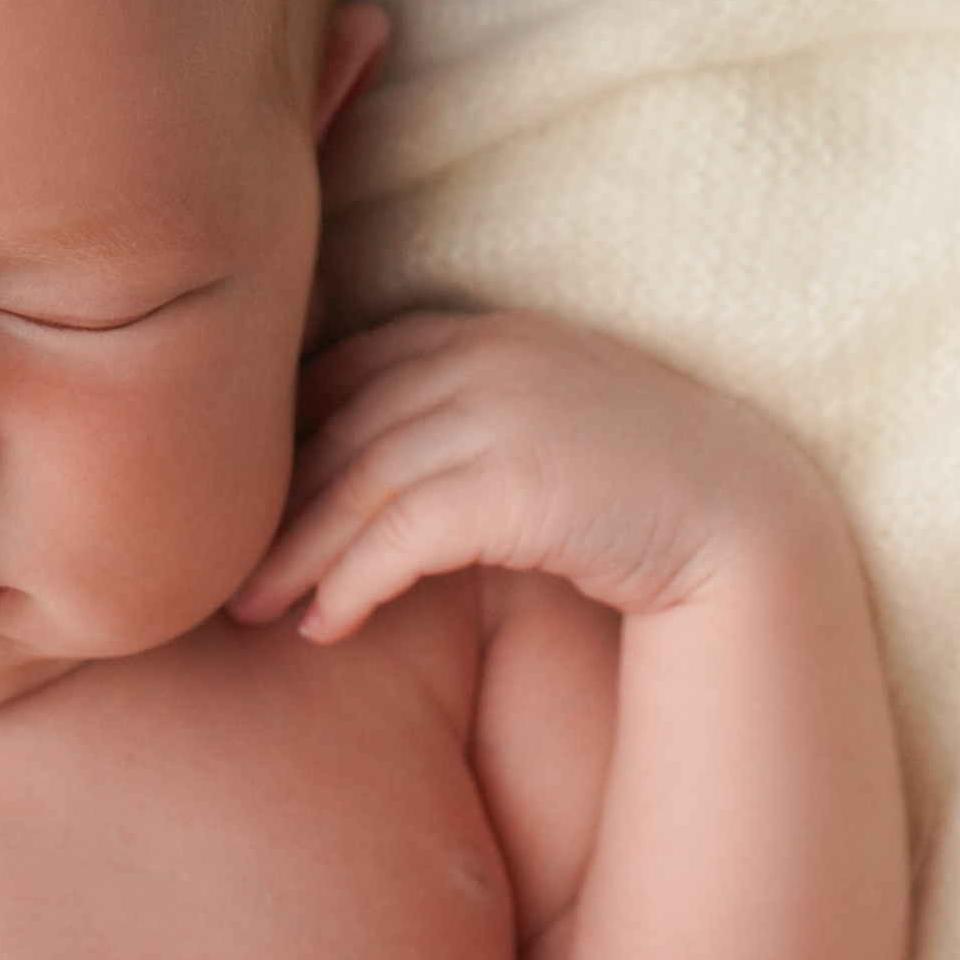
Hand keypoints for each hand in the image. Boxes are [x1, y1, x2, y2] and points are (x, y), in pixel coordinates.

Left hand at [228, 310, 842, 646]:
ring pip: (355, 481)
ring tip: (249, 612)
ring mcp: (499, 411)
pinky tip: (322, 626)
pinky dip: (350, 582)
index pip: (350, 369)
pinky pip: (400, 534)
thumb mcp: (540, 434)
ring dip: (295, 554)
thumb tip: (369, 485)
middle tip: (215, 572)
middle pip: (336, 427)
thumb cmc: (638, 492)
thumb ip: (461, 427)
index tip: (242, 499)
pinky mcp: (515, 480)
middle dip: (270, 503)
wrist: (743, 519)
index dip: (286, 436)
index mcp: (484, 333)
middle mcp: (484, 356)